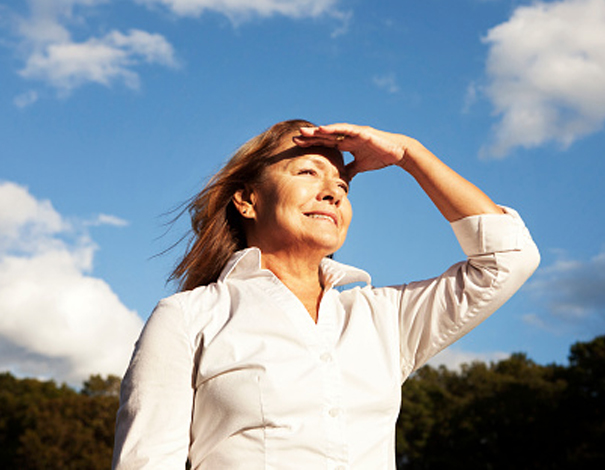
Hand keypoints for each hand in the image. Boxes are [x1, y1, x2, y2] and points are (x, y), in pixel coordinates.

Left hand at [292, 123, 417, 177]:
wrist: (397, 153)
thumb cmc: (380, 157)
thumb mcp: (359, 167)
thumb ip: (349, 171)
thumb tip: (342, 181)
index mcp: (346, 143)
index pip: (325, 143)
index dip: (311, 144)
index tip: (297, 146)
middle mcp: (347, 136)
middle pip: (324, 136)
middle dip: (310, 137)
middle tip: (294, 138)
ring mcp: (353, 132)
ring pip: (332, 131)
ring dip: (317, 131)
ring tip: (304, 132)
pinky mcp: (361, 131)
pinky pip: (345, 129)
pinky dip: (333, 129)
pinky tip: (322, 129)